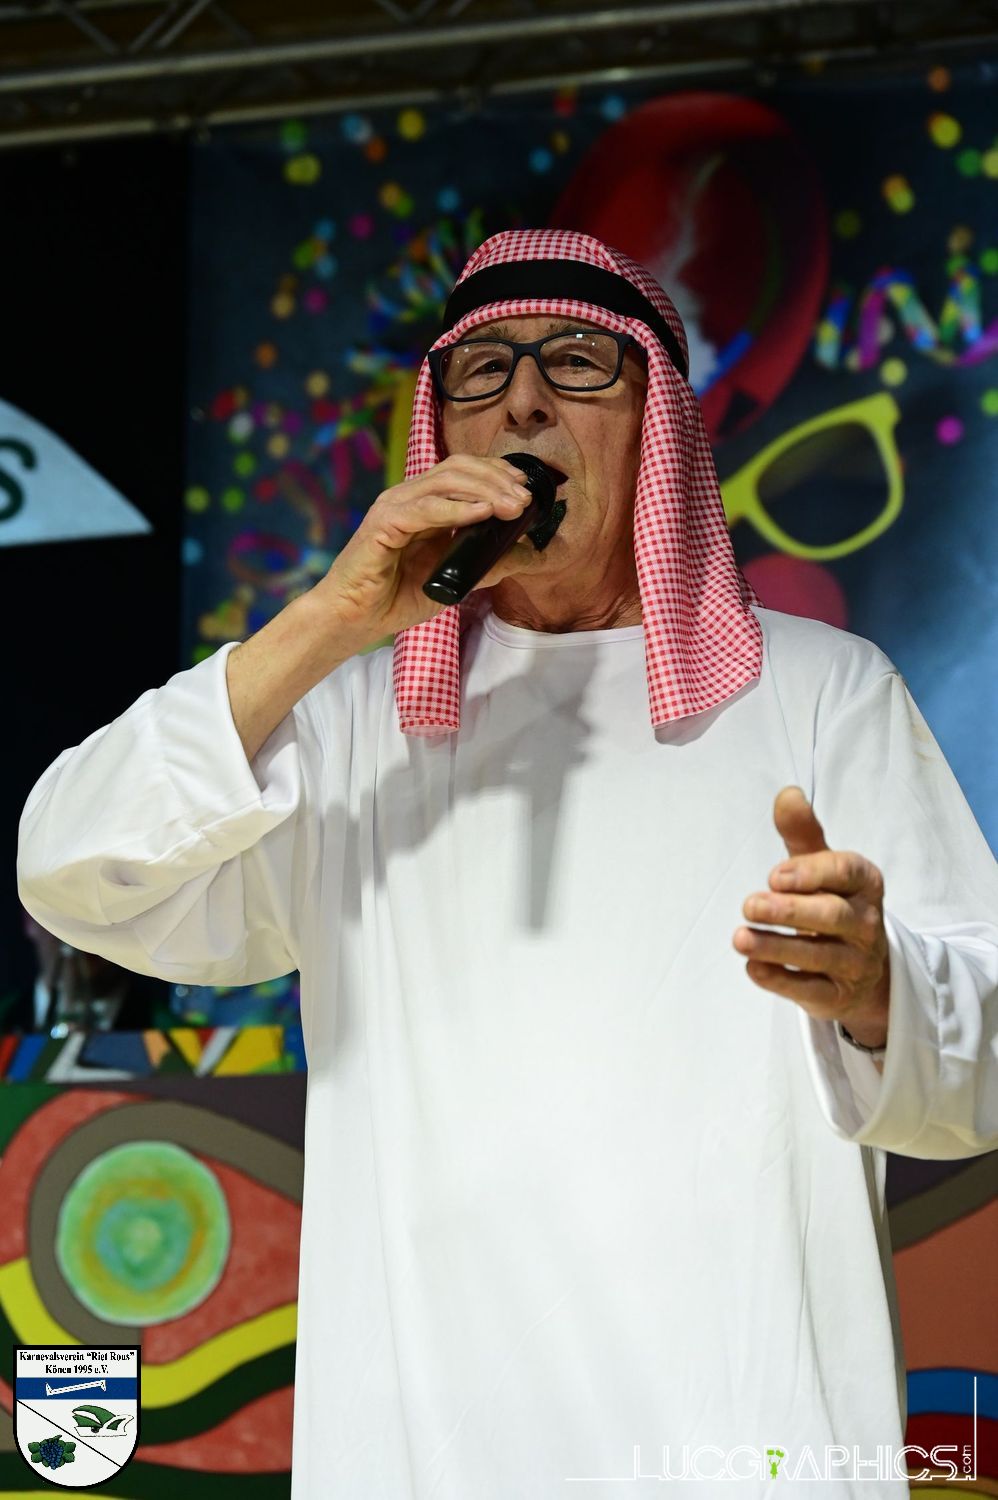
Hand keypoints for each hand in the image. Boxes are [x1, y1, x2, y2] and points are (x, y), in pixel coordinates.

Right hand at [312, 454, 536, 649]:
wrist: (354, 618)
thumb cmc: (396, 598)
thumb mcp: (455, 580)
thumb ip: (488, 564)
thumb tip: (528, 554)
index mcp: (424, 504)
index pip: (464, 471)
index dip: (496, 473)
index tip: (526, 488)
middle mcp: (409, 497)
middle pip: (458, 468)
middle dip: (497, 480)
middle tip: (525, 499)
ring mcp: (394, 506)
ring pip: (445, 482)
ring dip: (485, 491)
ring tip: (513, 506)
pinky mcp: (383, 523)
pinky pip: (425, 509)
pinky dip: (457, 509)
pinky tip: (482, 514)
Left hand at [732, 787, 889, 1052]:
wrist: (865, 971)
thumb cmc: (833, 902)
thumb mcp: (822, 866)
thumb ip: (803, 834)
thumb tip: (787, 794)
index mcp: (865, 884)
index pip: (847, 872)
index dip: (811, 872)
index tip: (774, 875)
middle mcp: (866, 924)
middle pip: (832, 915)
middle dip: (789, 911)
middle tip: (750, 904)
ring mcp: (855, 963)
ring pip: (818, 956)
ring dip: (776, 947)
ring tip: (740, 937)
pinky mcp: (837, 997)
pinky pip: (810, 990)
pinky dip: (780, 981)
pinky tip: (752, 968)